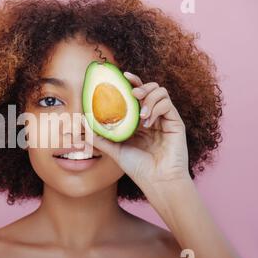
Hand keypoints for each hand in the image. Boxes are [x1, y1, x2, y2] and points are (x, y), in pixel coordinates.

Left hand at [82, 71, 190, 190]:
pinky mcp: (175, 123)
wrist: (157, 181)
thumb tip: (82, 123)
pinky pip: (167, 104)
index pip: (136, 95)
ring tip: (139, 111)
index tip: (121, 76)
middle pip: (150, 88)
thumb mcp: (115, 149)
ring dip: (149, 96)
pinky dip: (156, 107)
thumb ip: (100, 136)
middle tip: (131, 90)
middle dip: (140, 85)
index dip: (130, 83)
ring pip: (161, 92)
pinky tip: (147, 120)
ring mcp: (164, 119)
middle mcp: (152, 117)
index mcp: (139, 120)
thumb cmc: (138, 168)